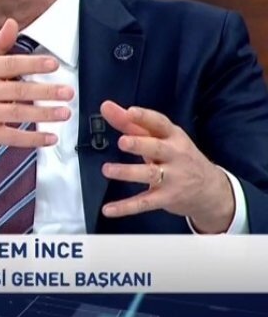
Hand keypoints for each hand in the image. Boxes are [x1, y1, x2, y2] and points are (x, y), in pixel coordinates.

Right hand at [0, 18, 73, 168]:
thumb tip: (12, 23)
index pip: (9, 64)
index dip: (32, 63)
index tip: (53, 64)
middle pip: (19, 89)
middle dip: (46, 91)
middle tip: (67, 91)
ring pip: (18, 113)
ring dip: (44, 114)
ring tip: (64, 113)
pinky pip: (12, 137)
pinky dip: (32, 138)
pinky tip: (49, 137)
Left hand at [100, 101, 234, 232]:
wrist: (211, 190)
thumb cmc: (178, 157)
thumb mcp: (161, 138)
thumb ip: (131, 124)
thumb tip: (106, 106)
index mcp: (173, 137)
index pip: (160, 124)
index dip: (145, 117)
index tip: (130, 112)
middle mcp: (174, 155)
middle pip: (157, 148)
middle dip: (140, 144)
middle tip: (122, 142)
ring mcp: (172, 178)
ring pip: (149, 174)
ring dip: (128, 172)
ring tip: (107, 170)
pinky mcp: (166, 198)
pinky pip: (145, 202)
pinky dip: (126, 207)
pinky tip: (108, 209)